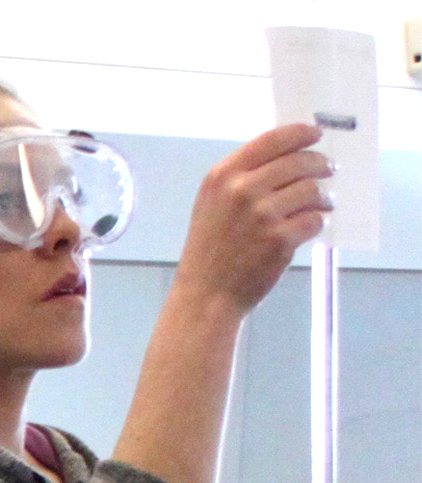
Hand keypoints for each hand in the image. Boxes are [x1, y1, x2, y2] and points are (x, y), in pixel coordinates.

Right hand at [172, 125, 332, 318]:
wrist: (205, 297)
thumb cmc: (210, 252)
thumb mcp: (211, 205)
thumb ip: (240, 178)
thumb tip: (289, 156)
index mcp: (223, 176)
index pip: (274, 139)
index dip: (301, 134)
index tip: (316, 135)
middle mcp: (241, 191)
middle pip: (299, 161)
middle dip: (320, 164)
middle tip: (328, 170)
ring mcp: (262, 215)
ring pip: (311, 189)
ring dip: (322, 196)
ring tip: (322, 203)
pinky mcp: (280, 239)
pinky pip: (314, 219)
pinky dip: (317, 222)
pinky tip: (310, 227)